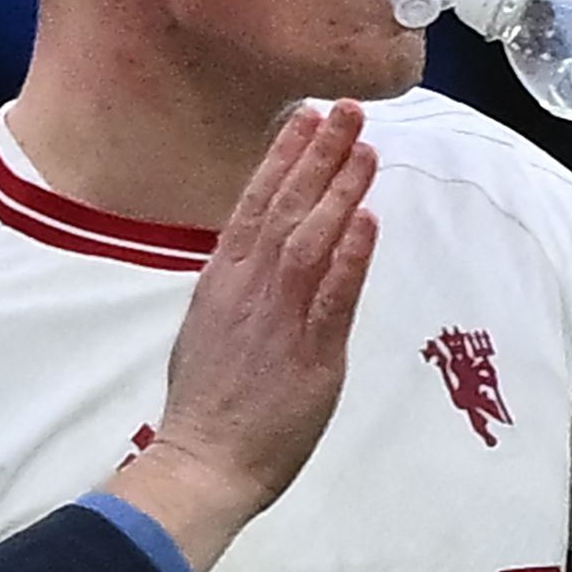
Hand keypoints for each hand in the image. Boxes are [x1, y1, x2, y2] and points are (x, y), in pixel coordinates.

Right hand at [111, 101, 378, 571]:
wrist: (202, 460)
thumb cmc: (204, 407)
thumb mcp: (206, 330)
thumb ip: (235, 291)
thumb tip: (253, 262)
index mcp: (221, 280)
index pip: (254, 202)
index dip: (282, 156)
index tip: (304, 117)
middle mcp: (247, 287)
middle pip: (286, 206)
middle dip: (318, 153)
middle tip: (348, 110)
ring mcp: (277, 316)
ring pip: (311, 237)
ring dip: (340, 189)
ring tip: (367, 148)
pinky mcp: (308, 352)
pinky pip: (333, 294)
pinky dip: (352, 254)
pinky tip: (369, 218)